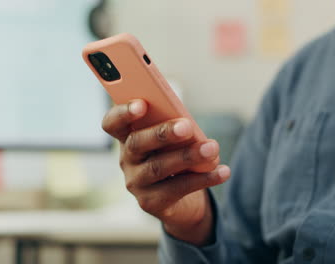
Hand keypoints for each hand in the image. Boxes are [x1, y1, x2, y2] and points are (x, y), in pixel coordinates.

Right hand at [102, 99, 230, 245]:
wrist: (180, 201)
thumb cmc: (176, 156)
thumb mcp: (173, 140)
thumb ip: (175, 128)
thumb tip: (190, 127)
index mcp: (128, 136)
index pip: (112, 123)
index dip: (122, 113)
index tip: (141, 104)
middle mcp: (127, 159)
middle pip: (137, 143)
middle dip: (162, 133)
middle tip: (187, 126)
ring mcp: (136, 183)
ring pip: (159, 167)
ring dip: (188, 156)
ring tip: (212, 148)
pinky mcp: (152, 202)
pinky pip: (178, 188)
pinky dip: (203, 178)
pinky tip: (222, 171)